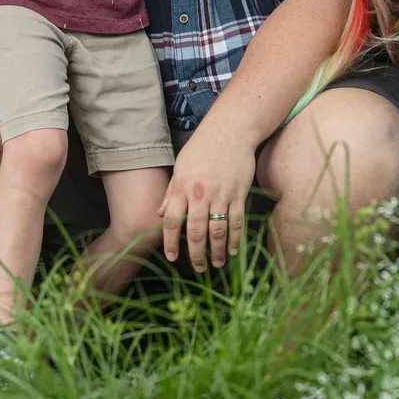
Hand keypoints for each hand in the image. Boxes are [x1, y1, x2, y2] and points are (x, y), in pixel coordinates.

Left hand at [159, 125, 254, 271]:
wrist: (231, 130)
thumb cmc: (203, 146)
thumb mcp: (181, 166)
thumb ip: (171, 191)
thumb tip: (159, 213)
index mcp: (183, 187)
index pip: (172, 222)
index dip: (171, 243)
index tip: (172, 258)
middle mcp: (200, 194)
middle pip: (195, 232)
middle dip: (196, 254)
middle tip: (198, 268)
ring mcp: (221, 195)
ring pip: (218, 231)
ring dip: (217, 251)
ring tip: (216, 264)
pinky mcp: (239, 193)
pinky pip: (237, 221)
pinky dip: (235, 239)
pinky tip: (233, 250)